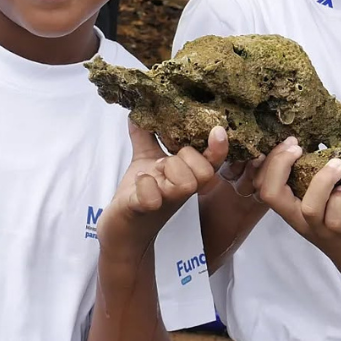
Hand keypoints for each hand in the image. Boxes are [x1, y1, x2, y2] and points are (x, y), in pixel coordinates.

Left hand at [99, 123, 228, 248]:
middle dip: (185, 159)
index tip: (217, 130)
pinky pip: (151, 198)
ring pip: (184, 184)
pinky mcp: (143, 211)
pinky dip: (145, 185)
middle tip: (163, 162)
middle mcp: (181, 192)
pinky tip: (138, 182)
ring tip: (151, 172)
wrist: (122, 229)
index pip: (212, 162)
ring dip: (168, 170)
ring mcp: (165, 203)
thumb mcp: (146, 161)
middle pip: (204, 172)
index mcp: (186, 176)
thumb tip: (140, 111)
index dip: (218, 148)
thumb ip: (147, 137)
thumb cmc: (139, 195)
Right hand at [256, 144, 340, 272]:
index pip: (262, 186)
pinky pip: (334, 216)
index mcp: (290, 207)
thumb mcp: (317, 201)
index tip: (290, 142)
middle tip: (297, 147)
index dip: (270, 161)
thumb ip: (307, 181)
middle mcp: (299, 219)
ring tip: (336, 162)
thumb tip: (305, 147)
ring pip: (308, 207)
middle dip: (279, 164)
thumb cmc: (339, 222)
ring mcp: (319, 227)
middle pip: (272, 194)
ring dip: (322, 179)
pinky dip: (338, 197)